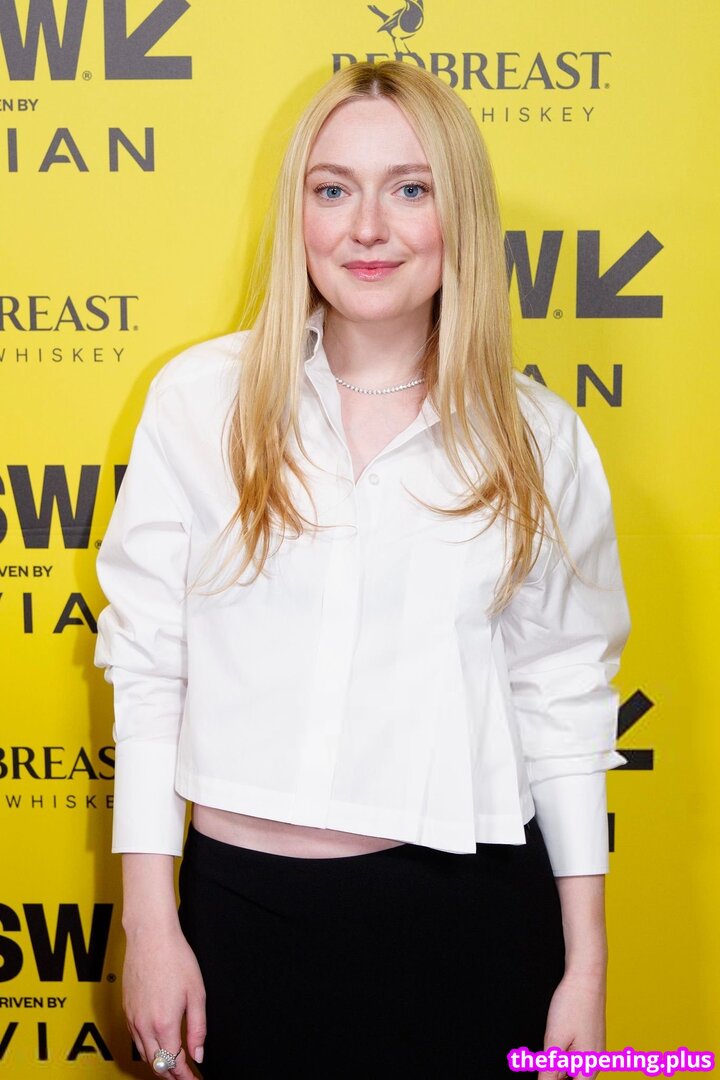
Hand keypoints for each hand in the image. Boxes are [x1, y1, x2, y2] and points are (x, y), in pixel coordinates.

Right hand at [122, 924, 205, 1078]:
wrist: (150, 937)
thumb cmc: (175, 958)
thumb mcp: (196, 993)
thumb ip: (198, 1028)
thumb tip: (198, 1053)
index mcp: (164, 1023)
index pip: (174, 1063)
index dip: (186, 1076)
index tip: (194, 1079)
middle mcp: (144, 1025)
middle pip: (156, 1064)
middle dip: (172, 1074)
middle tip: (186, 1076)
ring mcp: (133, 1018)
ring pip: (144, 1054)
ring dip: (159, 1064)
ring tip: (174, 1064)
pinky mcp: (126, 1009)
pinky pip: (135, 1039)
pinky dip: (147, 1049)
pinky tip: (157, 1044)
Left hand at [537, 967, 605, 1079]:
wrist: (586, 975)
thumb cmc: (573, 1004)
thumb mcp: (554, 1040)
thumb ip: (548, 1070)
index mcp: (589, 1068)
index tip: (545, 1067)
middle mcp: (595, 1062)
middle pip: (570, 1078)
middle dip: (553, 1071)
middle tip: (551, 1044)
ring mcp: (593, 1049)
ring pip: (570, 1066)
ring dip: (556, 1060)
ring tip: (555, 1036)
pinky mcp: (589, 1038)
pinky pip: (574, 1054)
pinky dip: (561, 1050)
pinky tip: (557, 1035)